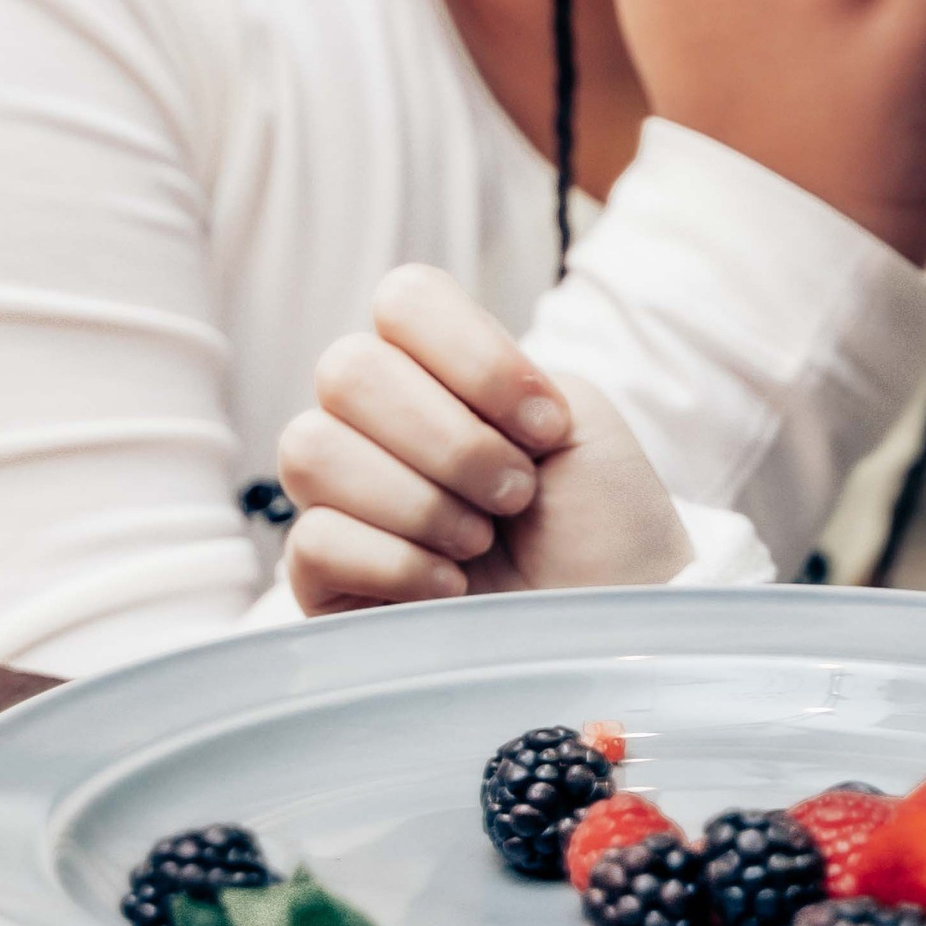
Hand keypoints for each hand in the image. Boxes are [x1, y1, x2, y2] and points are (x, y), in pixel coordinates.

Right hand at [277, 264, 690, 612]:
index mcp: (441, 369)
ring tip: (482, 542)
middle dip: (451, 441)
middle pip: (348, 370)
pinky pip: (315, 539)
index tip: (544, 427)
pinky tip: (452, 589)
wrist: (613, 625)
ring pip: (313, 450)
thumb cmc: (603, 523)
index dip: (474, 357)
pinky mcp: (325, 578)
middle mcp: (378, 421)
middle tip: (516, 493)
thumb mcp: (577, 419)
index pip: (404, 299)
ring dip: (421, 501)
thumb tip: (406, 386)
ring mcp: (343, 497)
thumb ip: (494, 371)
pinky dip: (398, 563)